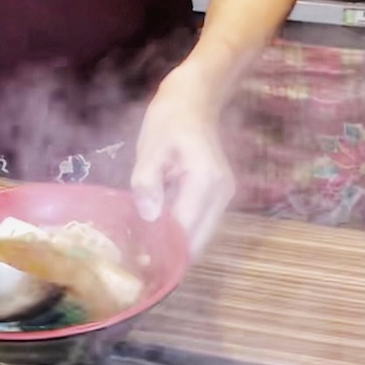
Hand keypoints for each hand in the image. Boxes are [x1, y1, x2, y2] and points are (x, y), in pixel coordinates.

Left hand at [131, 67, 233, 256]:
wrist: (195, 98)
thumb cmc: (169, 119)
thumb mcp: (150, 148)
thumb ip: (148, 183)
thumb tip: (149, 218)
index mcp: (205, 181)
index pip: (186, 231)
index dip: (164, 253)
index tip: (139, 266)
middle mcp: (222, 193)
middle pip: (198, 241)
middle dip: (172, 257)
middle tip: (139, 266)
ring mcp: (224, 195)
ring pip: (200, 235)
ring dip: (177, 246)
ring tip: (145, 253)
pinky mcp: (219, 195)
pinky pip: (200, 223)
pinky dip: (182, 233)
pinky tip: (158, 235)